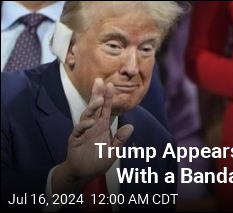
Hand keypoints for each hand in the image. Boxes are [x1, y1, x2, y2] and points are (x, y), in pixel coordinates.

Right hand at [52, 78, 133, 194]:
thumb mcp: (113, 151)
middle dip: (97, 94)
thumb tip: (131, 126)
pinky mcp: (75, 139)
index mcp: (102, 127)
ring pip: (87, 115)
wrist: (84, 173)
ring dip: (92, 107)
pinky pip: (79, 129)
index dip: (108, 98)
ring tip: (99, 100)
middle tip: (100, 81)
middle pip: (95, 107)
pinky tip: (91, 121)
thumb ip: (120, 139)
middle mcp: (93, 126)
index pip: (106, 110)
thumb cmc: (98, 161)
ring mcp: (83, 131)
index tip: (110, 85)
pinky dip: (84, 125)